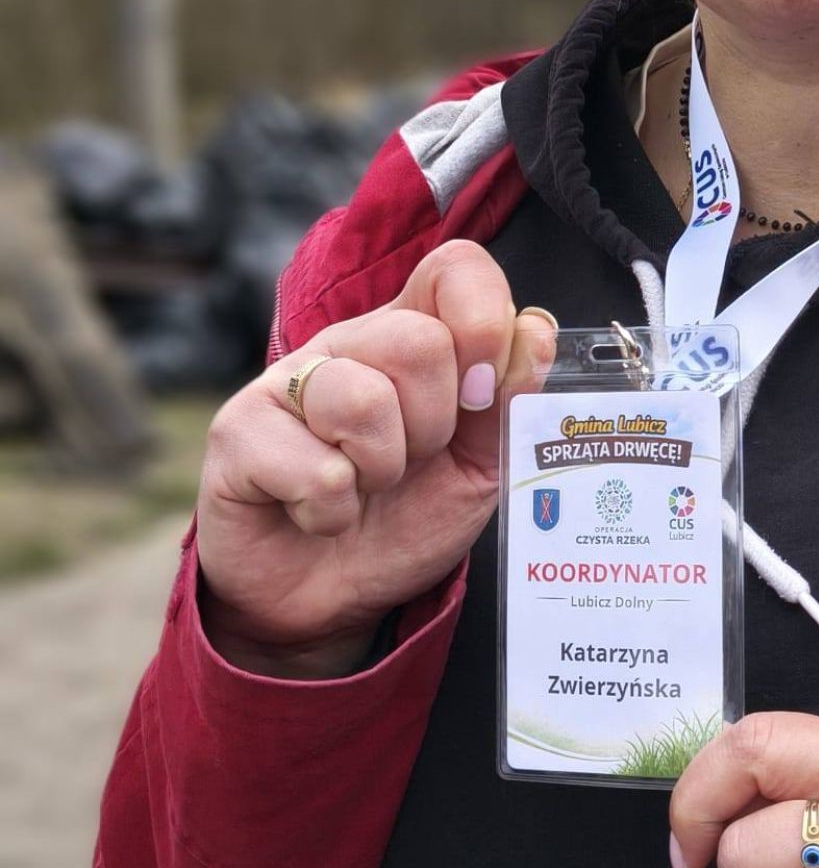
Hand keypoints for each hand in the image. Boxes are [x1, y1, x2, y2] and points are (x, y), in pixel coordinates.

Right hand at [196, 240, 556, 676]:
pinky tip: (317, 513)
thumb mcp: (479, 466)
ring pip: (363, 401)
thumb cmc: (405, 520)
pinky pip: (315, 470)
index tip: (483, 393)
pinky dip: (331, 513)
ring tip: (363, 488)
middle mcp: (349, 343)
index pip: (455, 268)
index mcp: (413, 335)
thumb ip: (509, 402)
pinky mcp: (236, 430)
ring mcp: (287, 380)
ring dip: (381, 471)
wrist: (329, 599)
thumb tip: (534, 330)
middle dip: (434, 426)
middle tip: (414, 462)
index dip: (484, 318)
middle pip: (418, 340)